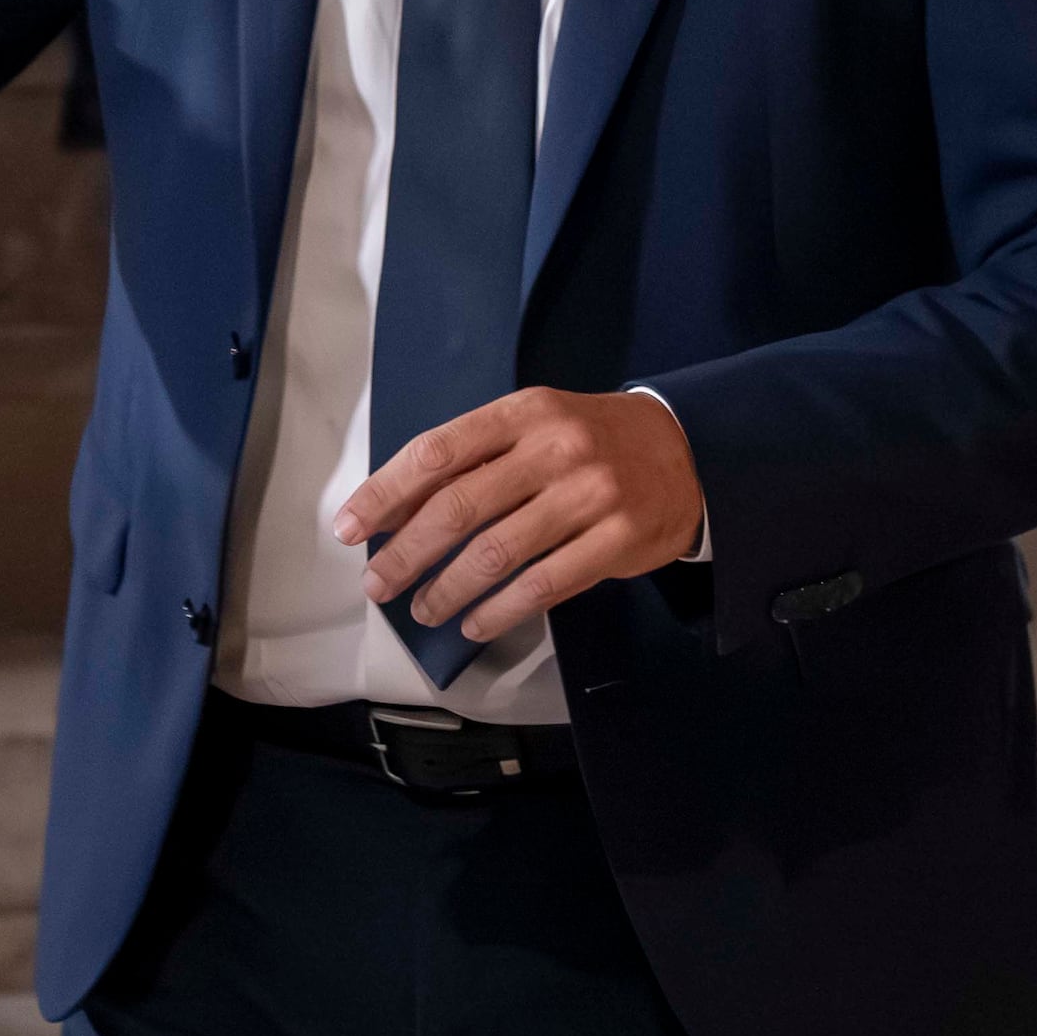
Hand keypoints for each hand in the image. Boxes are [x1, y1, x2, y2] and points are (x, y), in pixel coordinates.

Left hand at [335, 388, 704, 649]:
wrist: (686, 451)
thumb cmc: (588, 440)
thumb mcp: (533, 425)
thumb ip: (472, 458)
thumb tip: (395, 506)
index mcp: (522, 413)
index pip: (436, 453)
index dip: (386, 493)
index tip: (350, 528)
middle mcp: (554, 450)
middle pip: (459, 507)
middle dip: (407, 552)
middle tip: (378, 584)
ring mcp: (589, 496)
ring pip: (498, 552)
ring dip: (449, 588)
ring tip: (422, 609)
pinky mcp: (618, 540)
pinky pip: (545, 585)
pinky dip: (501, 610)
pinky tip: (475, 622)